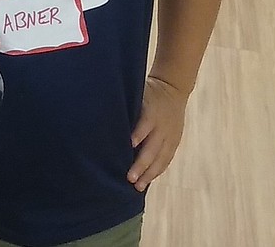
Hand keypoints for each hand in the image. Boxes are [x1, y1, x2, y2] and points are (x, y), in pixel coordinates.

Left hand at [127, 75, 188, 191]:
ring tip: (138, 186)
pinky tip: (148, 181)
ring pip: (160, 158)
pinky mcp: (175, 142)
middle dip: (141, 164)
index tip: (129, 146)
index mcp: (150, 112)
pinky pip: (166, 159)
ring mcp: (170, 136)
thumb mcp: (136, 94)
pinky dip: (157, 170)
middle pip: (152, 148)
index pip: (144, 125)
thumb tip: (100, 116)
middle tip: (129, 177)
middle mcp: (162, 126)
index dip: (138, 135)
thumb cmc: (145, 92)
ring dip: (149, 173)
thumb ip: (124, 107)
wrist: (172, 89)